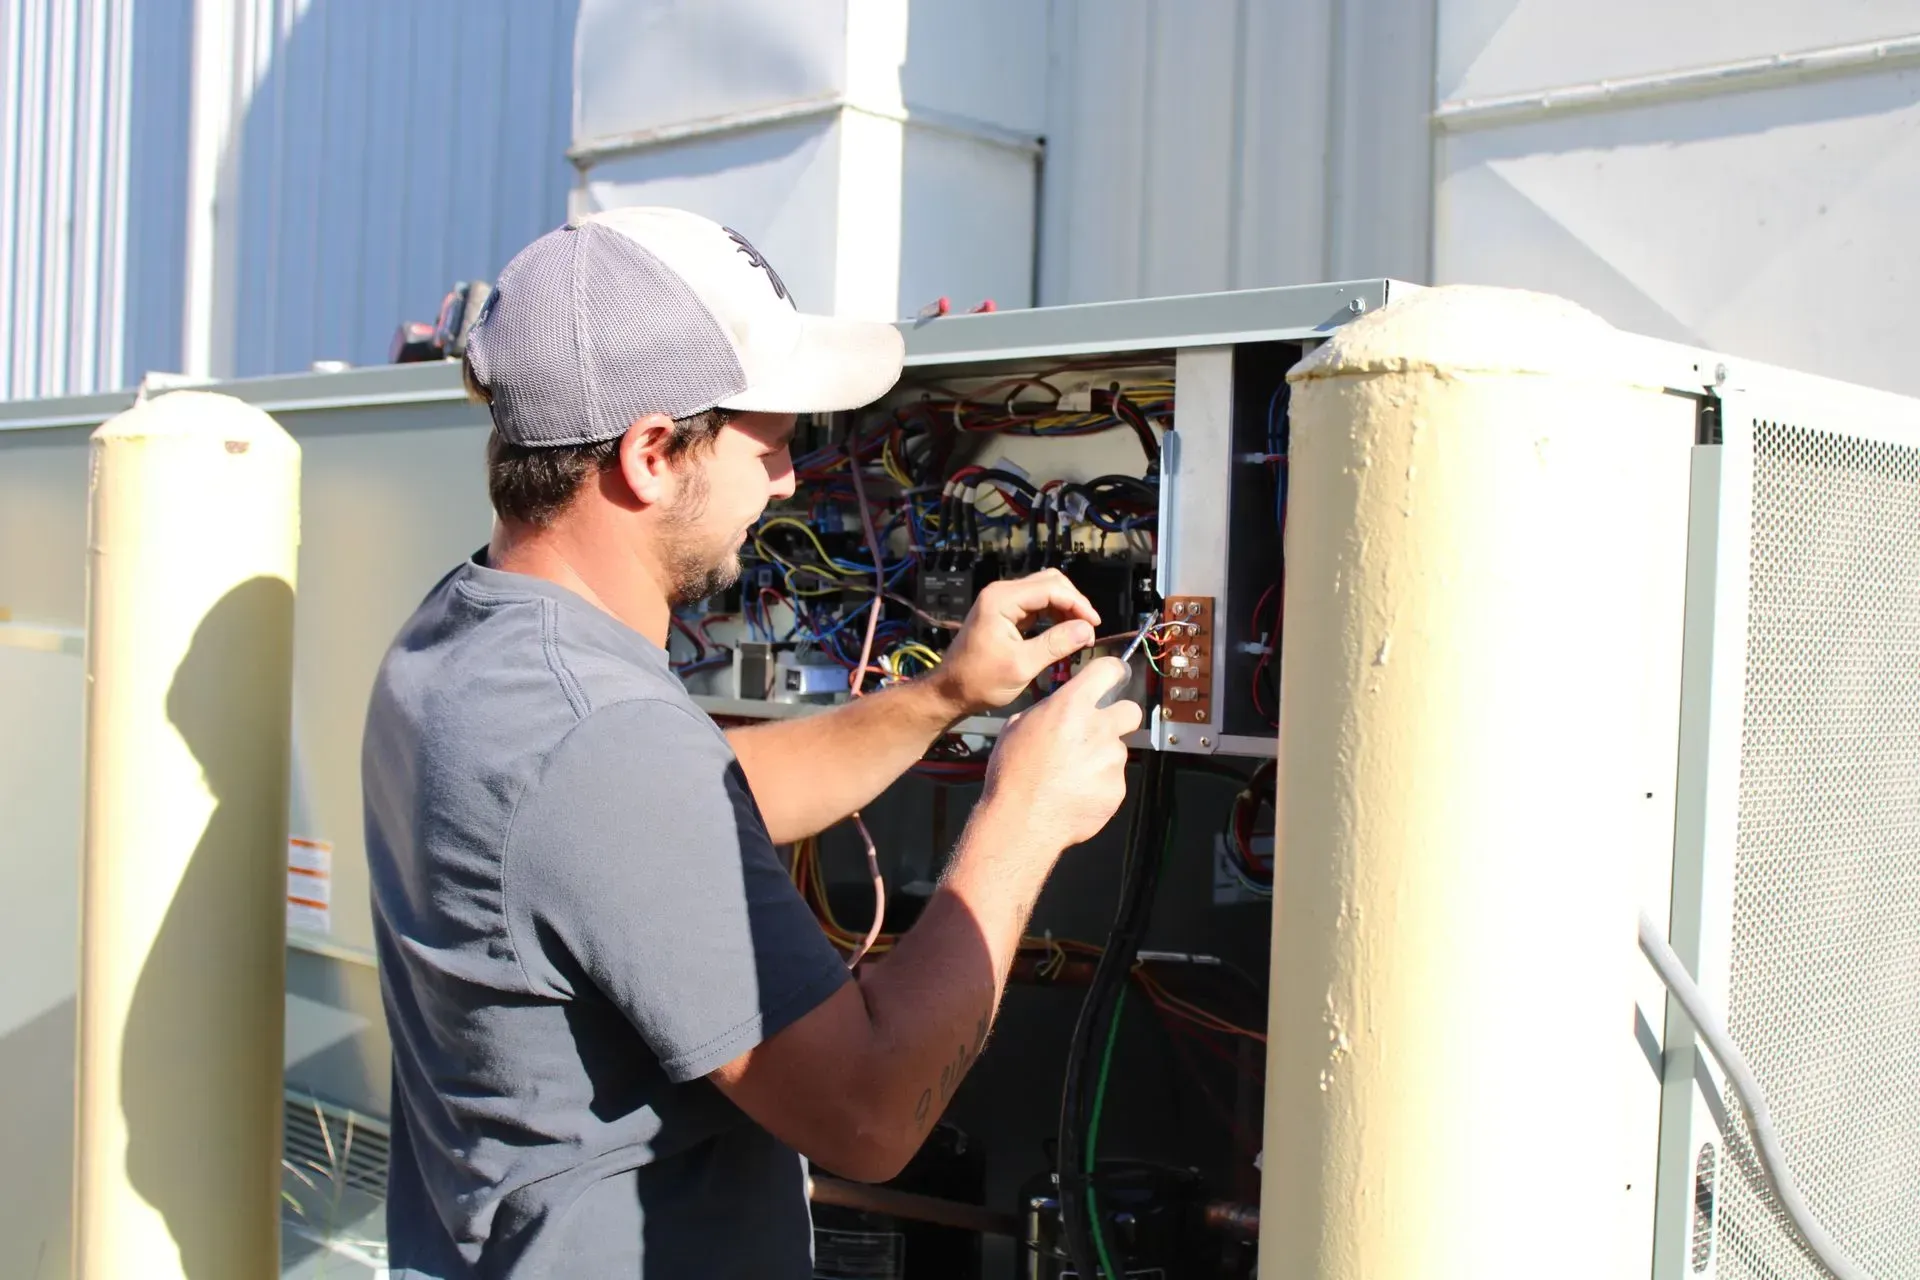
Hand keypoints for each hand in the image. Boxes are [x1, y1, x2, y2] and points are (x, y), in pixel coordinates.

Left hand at [931, 570, 1100, 715]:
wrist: (950, 691)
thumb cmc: (980, 681)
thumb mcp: (1022, 665)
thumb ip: (1056, 644)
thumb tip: (1088, 630)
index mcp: (1001, 599)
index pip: (1051, 588)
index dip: (1078, 604)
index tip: (1095, 626)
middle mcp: (1002, 593)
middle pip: (1050, 582)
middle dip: (1073, 603)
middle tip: (1089, 629)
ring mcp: (1003, 601)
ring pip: (1045, 591)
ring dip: (1066, 608)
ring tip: (1080, 633)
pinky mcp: (1006, 613)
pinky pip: (1037, 605)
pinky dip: (1054, 615)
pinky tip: (1064, 633)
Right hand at [978, 657, 1141, 851]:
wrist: (1021, 820)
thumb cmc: (1012, 774)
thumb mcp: (1015, 727)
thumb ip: (1046, 710)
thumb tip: (1057, 707)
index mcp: (1071, 706)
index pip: (1108, 670)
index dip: (1113, 671)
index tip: (1113, 676)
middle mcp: (1098, 728)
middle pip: (1131, 709)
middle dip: (1119, 717)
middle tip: (1099, 731)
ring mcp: (1111, 759)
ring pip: (1118, 749)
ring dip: (1102, 757)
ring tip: (1073, 773)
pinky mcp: (1117, 787)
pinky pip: (1114, 778)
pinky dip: (1100, 783)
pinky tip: (1077, 791)